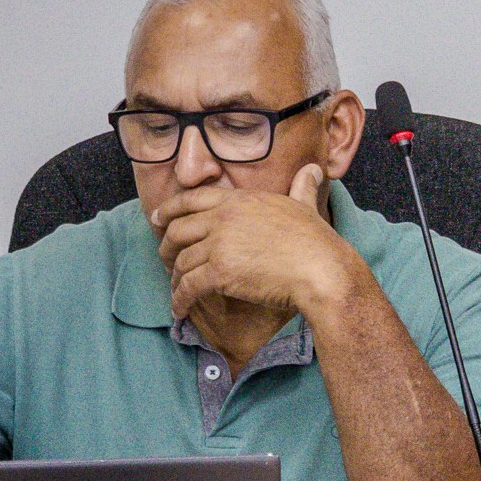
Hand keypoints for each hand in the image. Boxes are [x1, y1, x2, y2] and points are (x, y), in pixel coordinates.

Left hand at [151, 166, 358, 320]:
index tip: (158, 218)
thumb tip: (314, 170)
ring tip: (177, 289)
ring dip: (175, 278)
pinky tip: (180, 310)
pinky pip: (188, 286)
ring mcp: (219, 245)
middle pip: (178, 229)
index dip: (169, 209)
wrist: (322, 270)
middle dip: (166, 246)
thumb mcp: (305, 206)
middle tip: (165, 258)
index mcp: (240, 200)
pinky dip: (180, 300)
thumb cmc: (317, 241)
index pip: (192, 199)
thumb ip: (302, 187)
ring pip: (181, 261)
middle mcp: (224, 218)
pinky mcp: (219, 273)